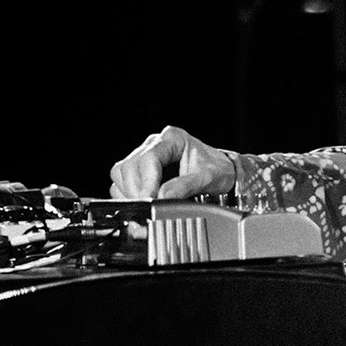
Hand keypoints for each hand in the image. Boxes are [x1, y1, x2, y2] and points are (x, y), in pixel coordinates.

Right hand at [109, 126, 237, 199]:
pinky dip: (127, 195)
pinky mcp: (140, 170)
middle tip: (149, 207)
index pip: (148, 158)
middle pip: (130, 166)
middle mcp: (155, 144)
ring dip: (130, 193)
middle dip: (137, 190)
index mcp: (172, 138)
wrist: (223, 172)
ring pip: (121, 173)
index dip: (147, 181)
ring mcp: (144, 156)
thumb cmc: (217, 169)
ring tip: (147, 205)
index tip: (150, 199)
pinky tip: (143, 204)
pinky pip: (121, 182)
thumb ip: (185, 187)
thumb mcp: (207, 178)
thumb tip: (163, 197)